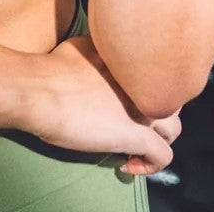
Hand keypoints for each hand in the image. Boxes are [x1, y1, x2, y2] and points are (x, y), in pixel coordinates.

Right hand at [22, 33, 180, 176]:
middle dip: (156, 113)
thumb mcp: (84, 47)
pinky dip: (150, 165)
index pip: (159, 78)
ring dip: (158, 140)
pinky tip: (127, 165)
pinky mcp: (135, 135)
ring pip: (173, 129)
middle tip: (134, 123)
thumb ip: (103, 53)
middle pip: (172, 100)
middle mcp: (145, 85)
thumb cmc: (52, 68)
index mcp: (135, 63)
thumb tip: (100, 59)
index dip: (146, 92)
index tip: (127, 102)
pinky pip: (162, 156)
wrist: (40, 90)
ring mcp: (143, 111)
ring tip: (135, 147)